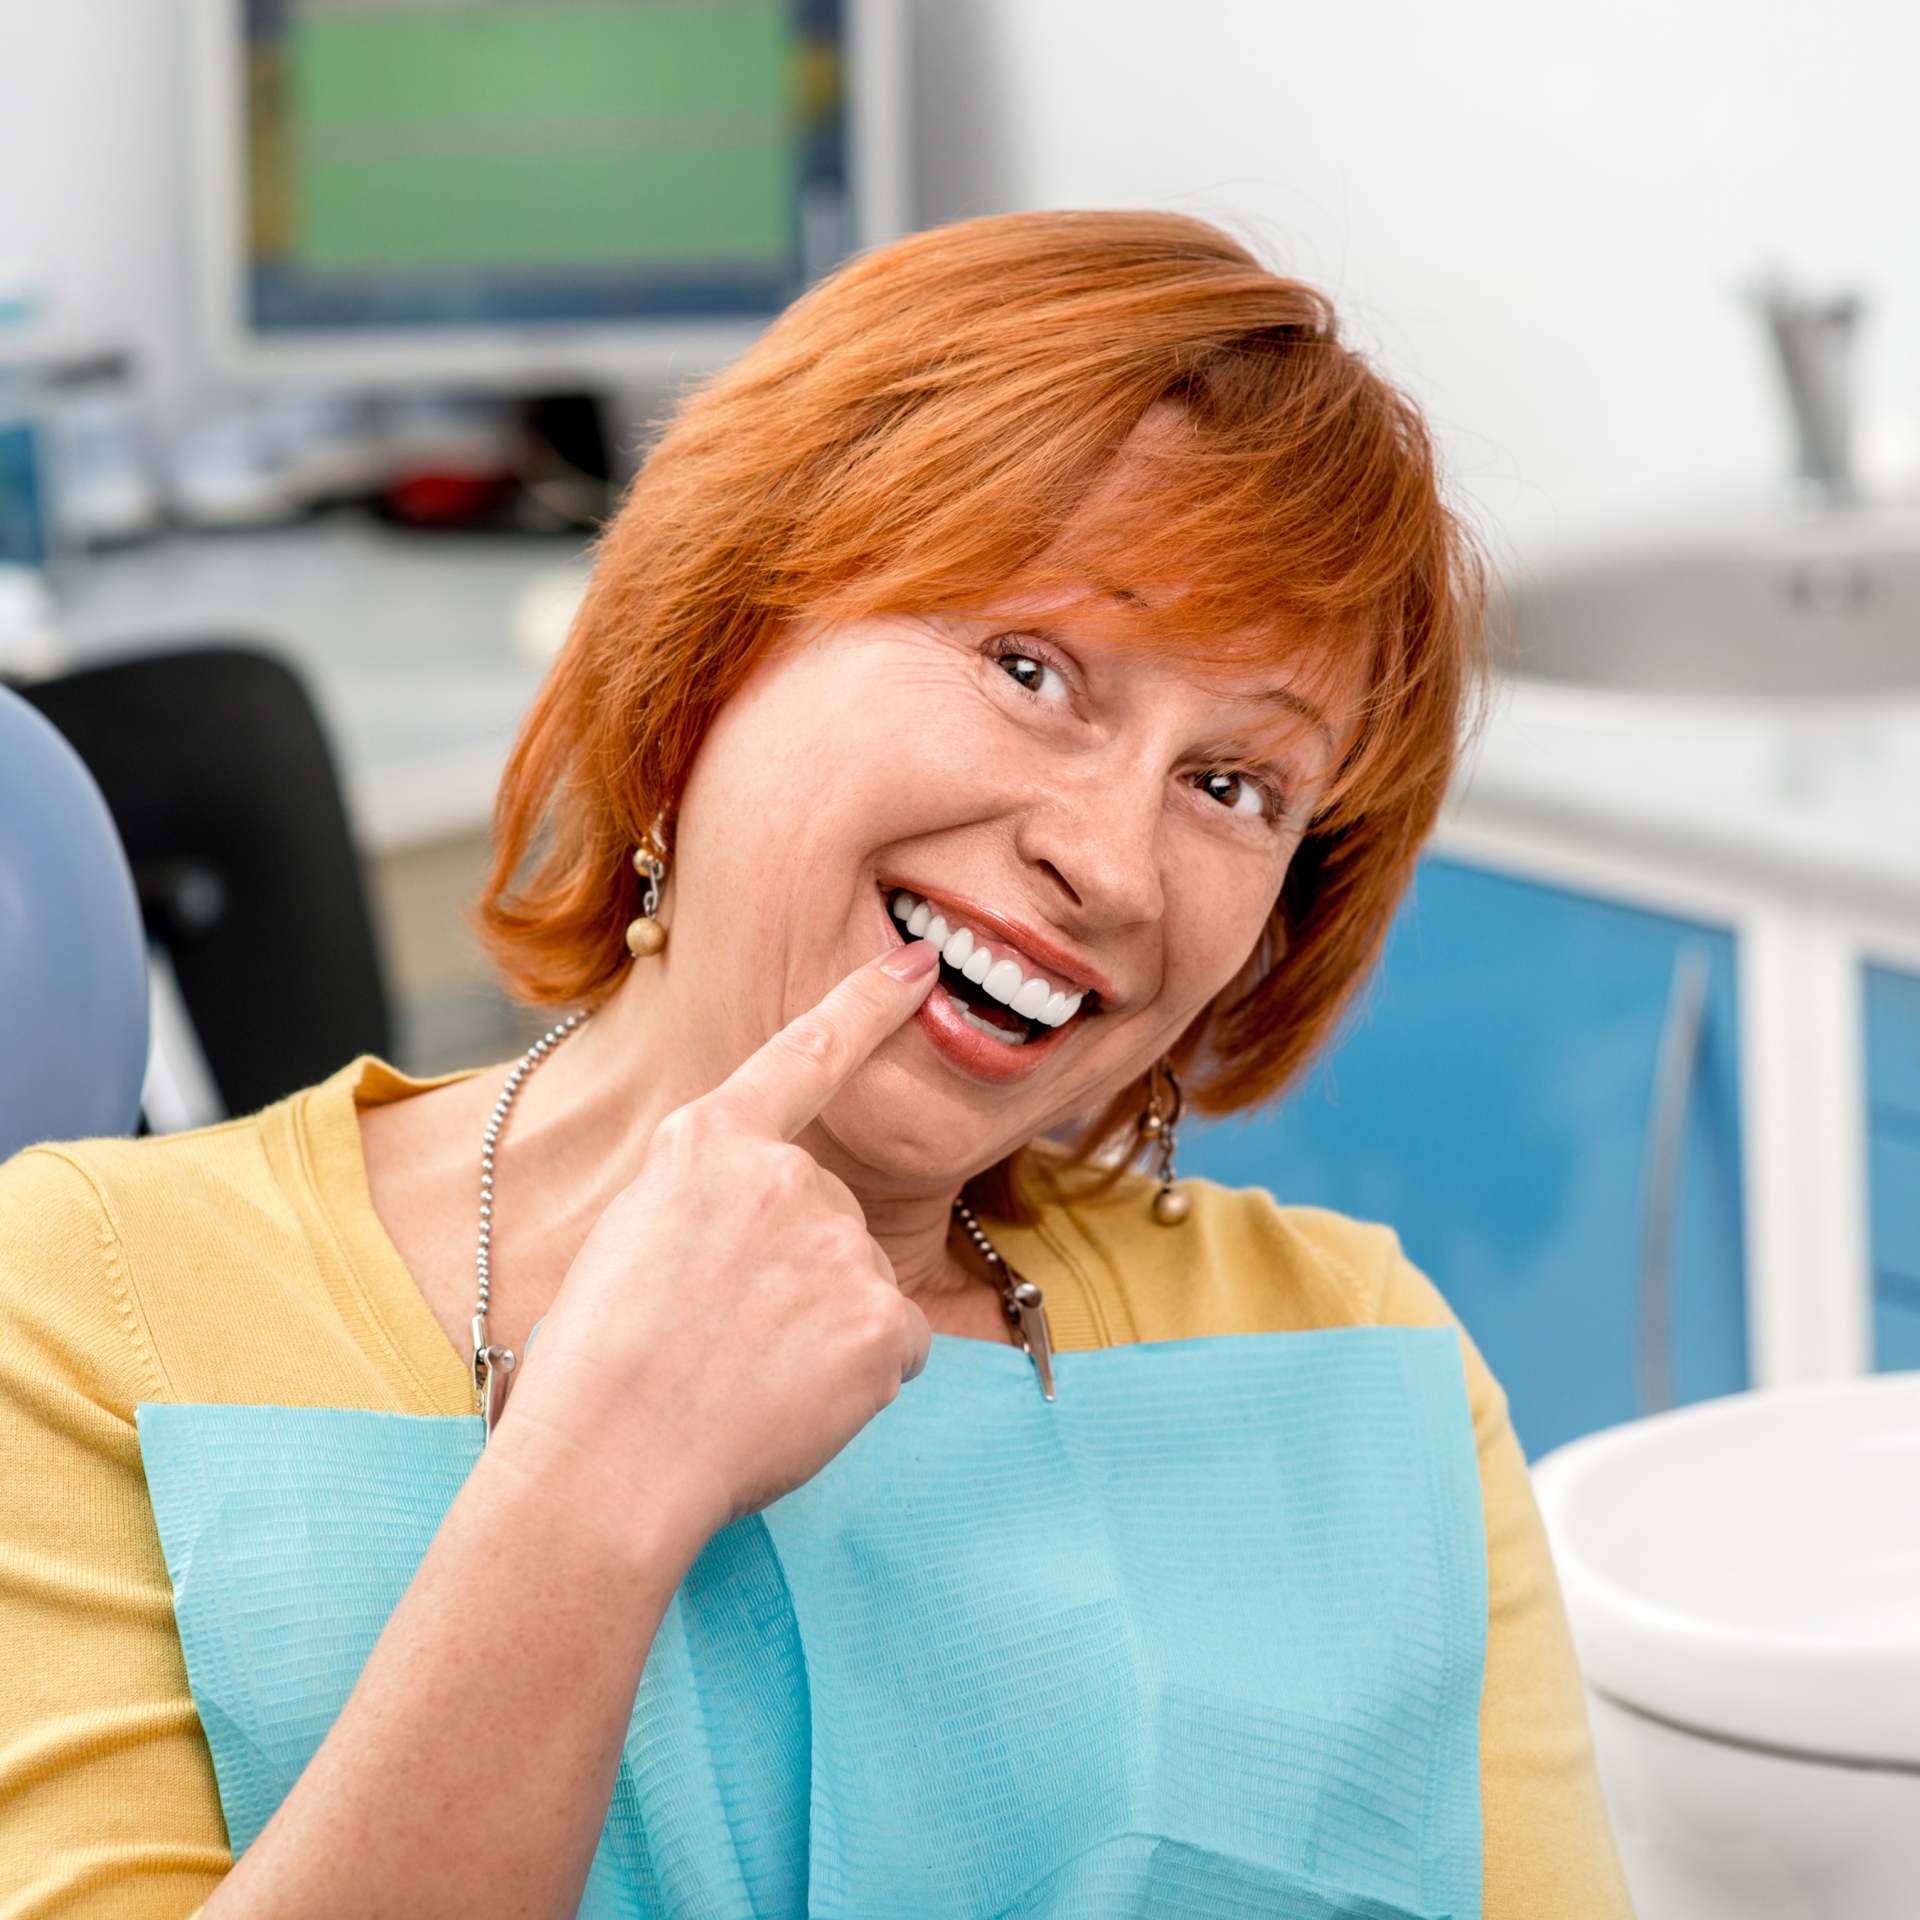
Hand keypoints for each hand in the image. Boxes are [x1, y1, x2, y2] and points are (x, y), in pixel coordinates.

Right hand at [495, 941, 940, 1539]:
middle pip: (826, 1212)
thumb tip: (762, 1243)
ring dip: (820, 1326)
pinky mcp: (881, 1319)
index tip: (918, 966)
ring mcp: (838, 1245)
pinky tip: (792, 1402)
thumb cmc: (590, 1371)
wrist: (605, 1467)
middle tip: (718, 1337)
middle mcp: (784, 1176)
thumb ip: (710, 1205)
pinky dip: (858, 1377)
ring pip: (857, 1282)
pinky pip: (894, 1342)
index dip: (867, 1004)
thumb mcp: (629, 1237)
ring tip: (740, 1377)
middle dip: (793, 1269)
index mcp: (708, 1143)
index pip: (805, 1055)